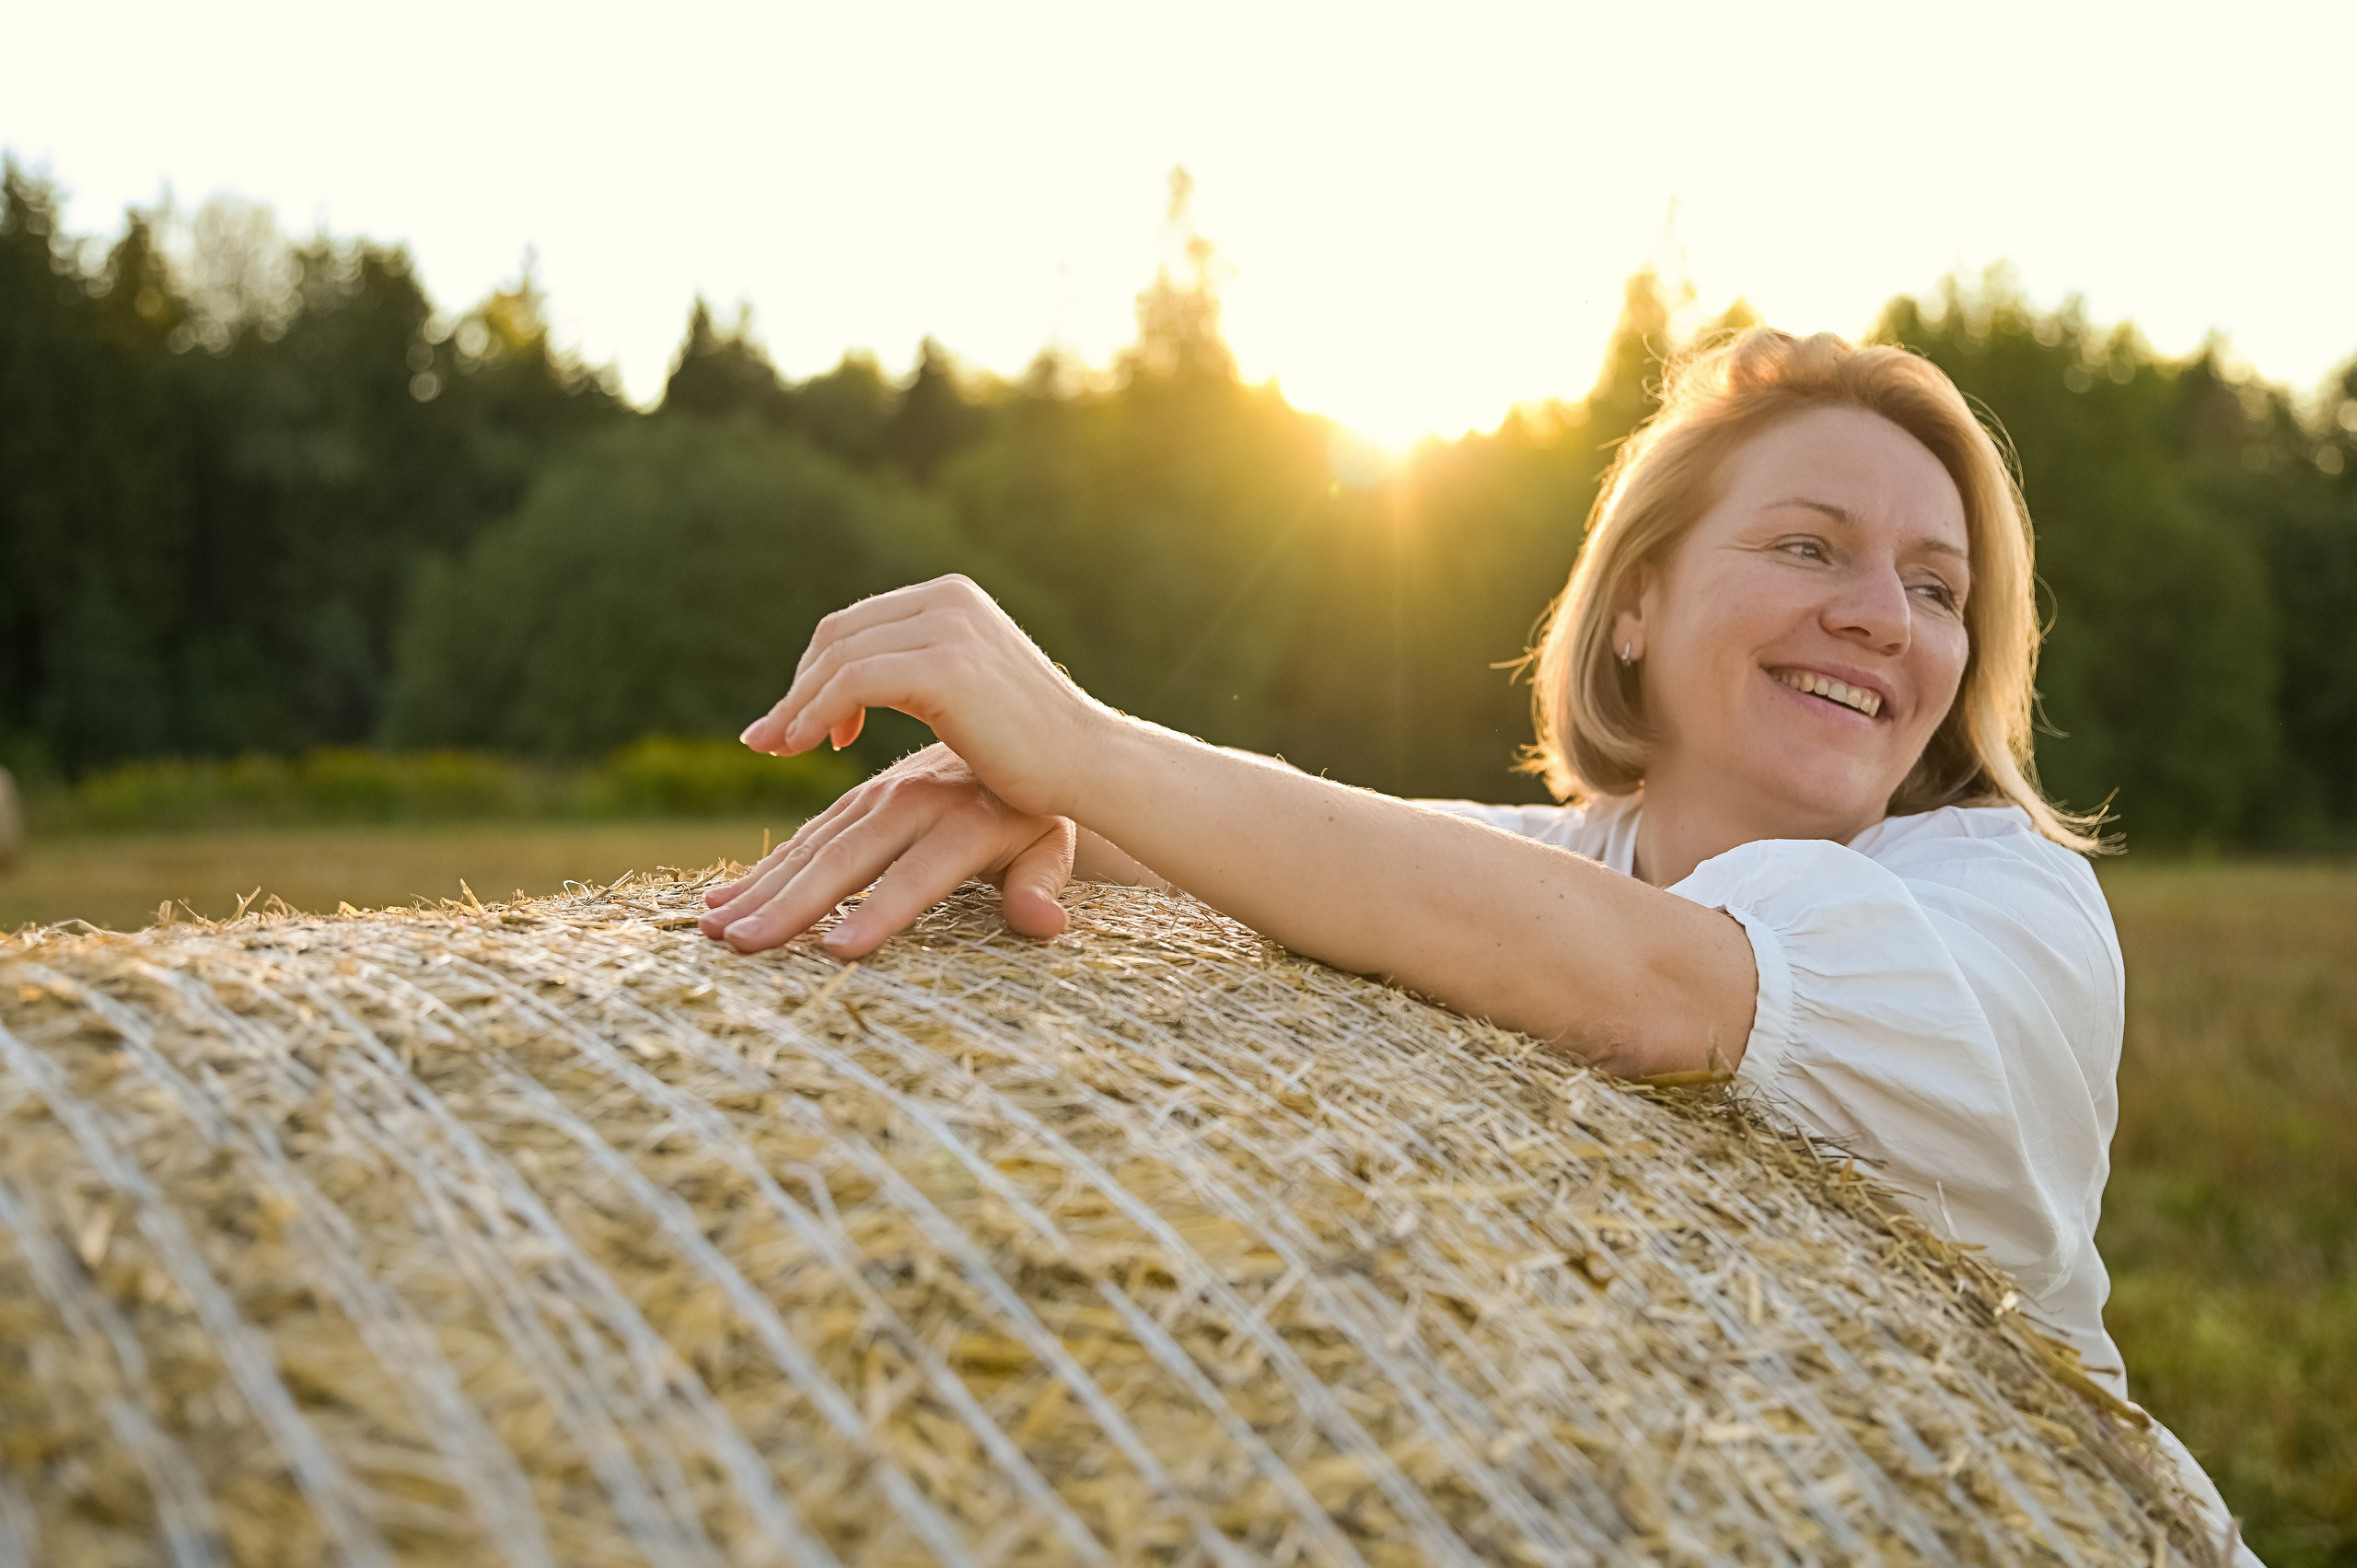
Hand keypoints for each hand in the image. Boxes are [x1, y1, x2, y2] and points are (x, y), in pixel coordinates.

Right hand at [698, 745, 1075, 955]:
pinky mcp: (855, 801)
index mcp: (967, 820)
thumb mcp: (1053, 846)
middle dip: (794, 904)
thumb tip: (1046, 924)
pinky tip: (720, 901)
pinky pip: (804, 835)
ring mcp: (878, 797)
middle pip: (850, 858)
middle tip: (743, 944)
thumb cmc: (1035, 813)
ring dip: (762, 887)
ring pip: (814, 844)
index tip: (838, 952)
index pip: (921, 873)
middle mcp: (914, 802)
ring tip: (715, 928)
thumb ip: (1041, 883)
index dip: (882, 912)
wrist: (1013, 740)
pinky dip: (763, 869)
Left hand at [739, 574, 1100, 819]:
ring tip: (779, 748)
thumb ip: (916, 671)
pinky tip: (809, 747)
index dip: (814, 674)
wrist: (1088, 765)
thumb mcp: (967, 689)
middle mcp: (948, 598)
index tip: (797, 726)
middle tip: (768, 739)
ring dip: (797, 705)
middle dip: (796, 689)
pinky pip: (853, 681)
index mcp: (952, 596)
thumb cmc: (1029, 749)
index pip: (855, 624)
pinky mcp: (945, 665)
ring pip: (839, 657)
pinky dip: (818, 713)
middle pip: (839, 635)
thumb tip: (846, 693)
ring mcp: (948, 627)